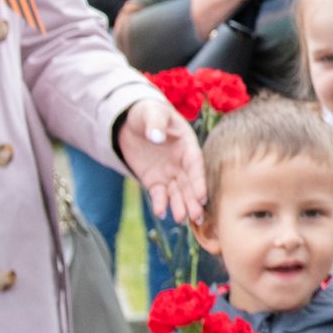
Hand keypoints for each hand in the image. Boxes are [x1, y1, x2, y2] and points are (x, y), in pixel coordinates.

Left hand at [118, 98, 208, 227]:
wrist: (130, 123)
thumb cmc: (147, 113)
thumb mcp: (152, 112)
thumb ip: (155, 123)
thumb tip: (155, 137)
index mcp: (187, 145)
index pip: (195, 165)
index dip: (199, 180)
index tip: (201, 196)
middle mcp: (181, 162)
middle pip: (189, 183)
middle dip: (193, 200)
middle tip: (196, 217)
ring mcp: (168, 173)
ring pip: (177, 193)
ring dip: (179, 206)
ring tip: (180, 219)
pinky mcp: (154, 181)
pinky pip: (158, 194)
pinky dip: (160, 203)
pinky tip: (161, 212)